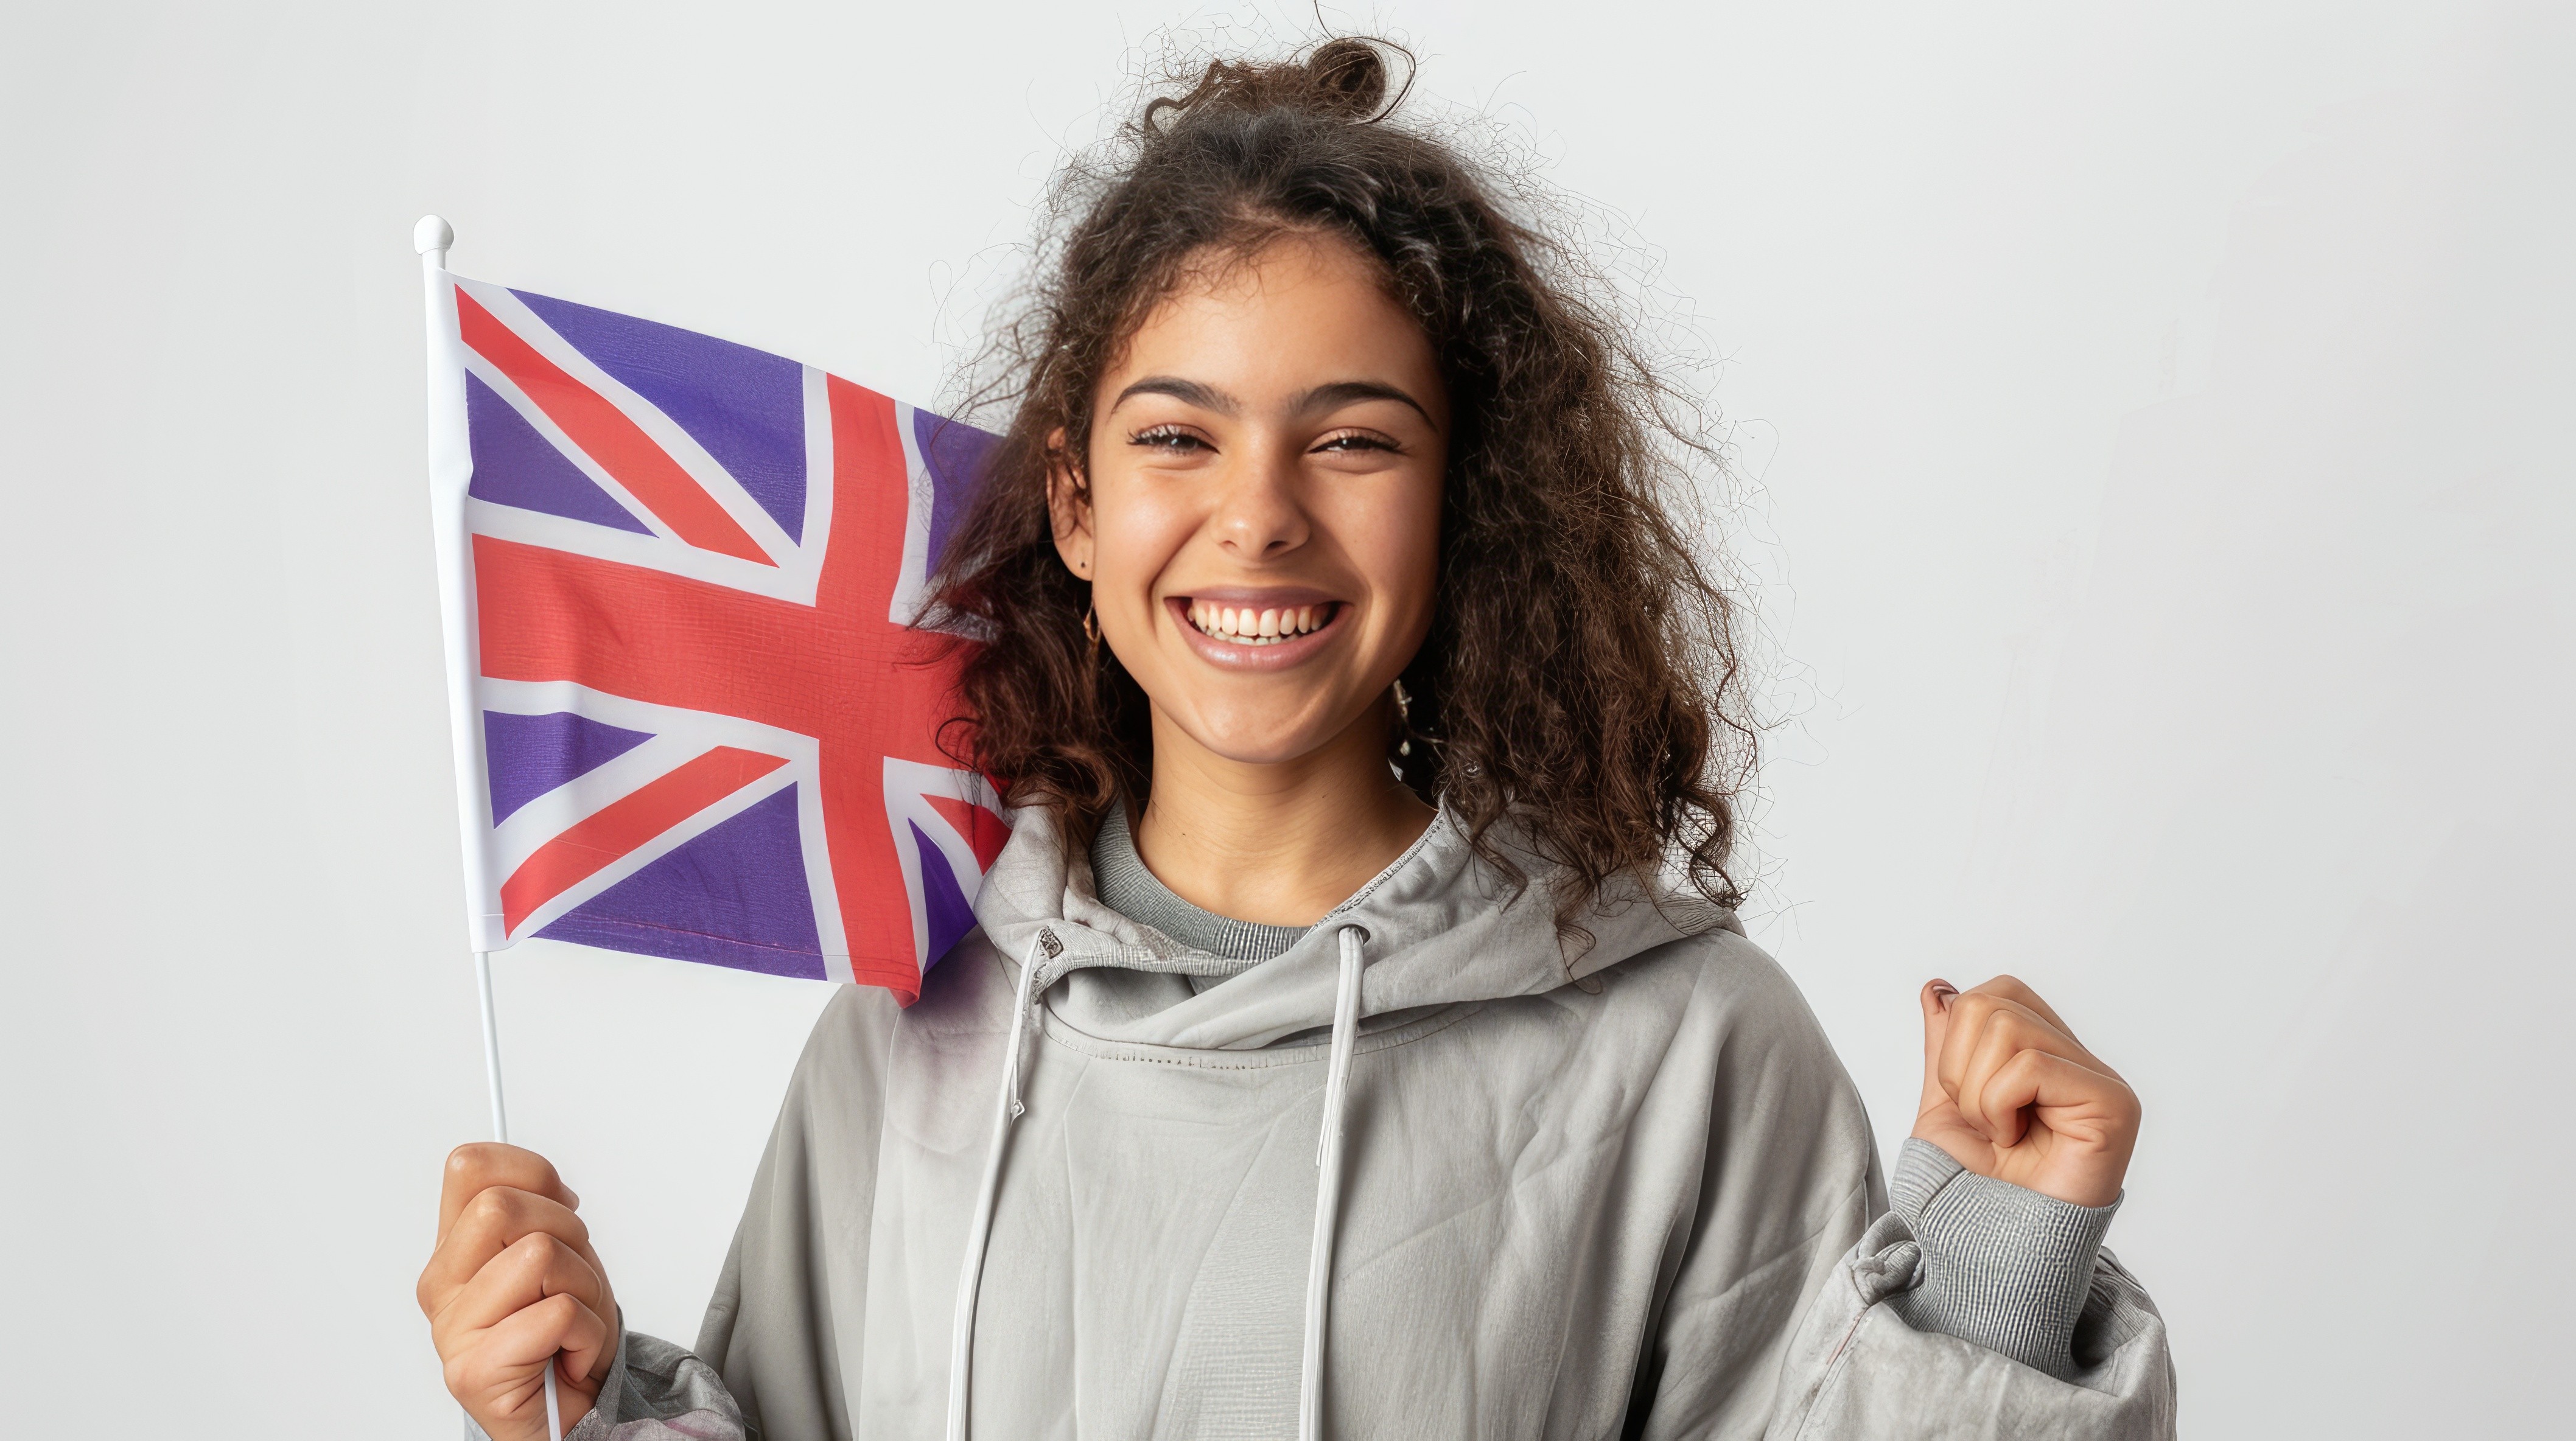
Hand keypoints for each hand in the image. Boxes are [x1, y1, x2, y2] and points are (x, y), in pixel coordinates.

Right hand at [418, 1144, 617, 1440]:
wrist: (568, 1413)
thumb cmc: (564, 1331)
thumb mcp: (562, 1253)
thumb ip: (541, 1210)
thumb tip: (547, 1183)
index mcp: (454, 1249)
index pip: (469, 1167)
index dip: (531, 1172)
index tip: (561, 1204)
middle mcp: (441, 1286)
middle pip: (501, 1205)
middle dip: (566, 1231)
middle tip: (571, 1277)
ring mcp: (451, 1330)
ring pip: (539, 1253)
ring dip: (585, 1286)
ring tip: (572, 1321)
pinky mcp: (473, 1372)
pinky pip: (558, 1313)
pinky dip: (588, 1332)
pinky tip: (570, 1355)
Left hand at [1910, 976, 2139, 1208]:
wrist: (1990, 1252)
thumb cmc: (1974, 1193)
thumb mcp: (1943, 1106)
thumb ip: (1945, 1046)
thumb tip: (1937, 989)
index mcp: (2043, 1056)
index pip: (1993, 994)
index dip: (1956, 1045)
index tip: (1968, 1104)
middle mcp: (2077, 1062)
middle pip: (1991, 1001)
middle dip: (1959, 1070)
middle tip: (1984, 1125)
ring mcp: (2100, 1080)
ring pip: (2006, 1027)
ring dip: (1978, 1094)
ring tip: (2002, 1136)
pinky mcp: (2112, 1103)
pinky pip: (2030, 1065)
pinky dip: (2000, 1107)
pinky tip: (2018, 1141)